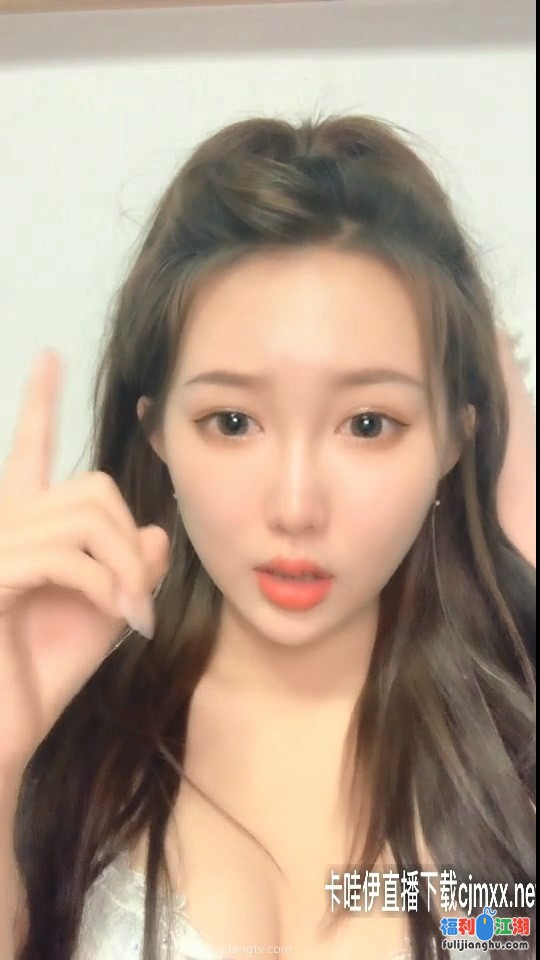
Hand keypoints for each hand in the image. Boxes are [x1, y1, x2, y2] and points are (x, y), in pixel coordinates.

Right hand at [0, 350, 168, 776]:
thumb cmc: (45, 673)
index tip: (48, 357)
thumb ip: (128, 566)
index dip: (39, 403)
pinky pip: (65, 555)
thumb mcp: (104, 612)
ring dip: (124, 570)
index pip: (32, 451)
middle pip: (91, 487)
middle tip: (139, 597)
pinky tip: (117, 619)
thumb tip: (154, 529)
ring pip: (85, 517)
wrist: (6, 732)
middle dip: (129, 540)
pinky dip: (105, 587)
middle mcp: (3, 524)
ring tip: (132, 615)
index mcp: (24, 526)